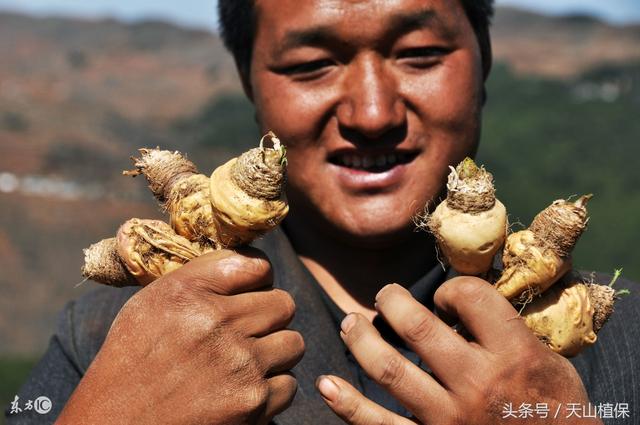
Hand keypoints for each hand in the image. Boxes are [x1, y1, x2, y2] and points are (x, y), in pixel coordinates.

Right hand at [57, 248, 303, 424]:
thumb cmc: (132, 361)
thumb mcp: (151, 303)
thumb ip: (200, 277)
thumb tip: (251, 265)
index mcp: (189, 291)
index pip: (259, 266)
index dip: (260, 279)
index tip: (251, 292)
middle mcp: (216, 323)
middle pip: (284, 304)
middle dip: (271, 316)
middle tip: (251, 330)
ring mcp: (239, 364)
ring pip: (294, 343)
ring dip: (275, 352)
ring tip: (246, 362)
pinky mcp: (251, 403)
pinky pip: (288, 384)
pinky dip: (271, 389)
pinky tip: (243, 389)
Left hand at [316, 277, 600, 424]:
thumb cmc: (558, 408)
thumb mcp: (548, 358)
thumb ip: (507, 327)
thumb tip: (460, 297)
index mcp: (513, 354)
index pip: (469, 297)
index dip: (451, 288)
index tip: (446, 297)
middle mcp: (477, 383)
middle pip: (418, 328)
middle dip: (392, 302)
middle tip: (385, 296)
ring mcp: (449, 418)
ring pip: (389, 370)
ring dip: (361, 341)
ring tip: (350, 323)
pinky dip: (348, 405)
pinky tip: (326, 386)